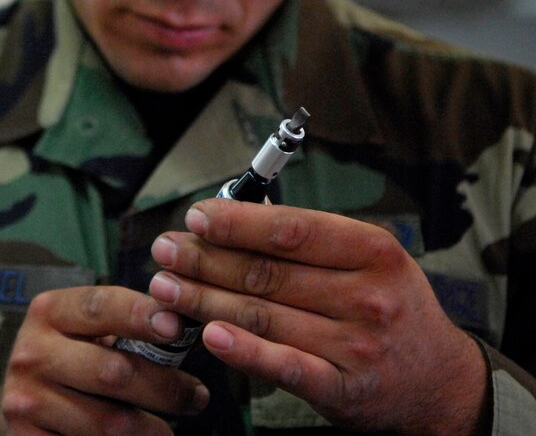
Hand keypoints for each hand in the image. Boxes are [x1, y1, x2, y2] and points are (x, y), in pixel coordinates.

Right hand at [0, 286, 209, 434]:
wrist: (19, 401)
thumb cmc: (72, 358)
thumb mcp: (86, 331)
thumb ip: (127, 324)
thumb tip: (190, 323)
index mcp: (50, 312)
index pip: (100, 306)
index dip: (140, 315)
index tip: (177, 328)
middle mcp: (32, 352)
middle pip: (113, 371)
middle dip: (165, 387)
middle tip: (197, 397)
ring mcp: (26, 400)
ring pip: (108, 422)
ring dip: (152, 430)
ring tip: (171, 430)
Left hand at [147, 199, 489, 435]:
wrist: (441, 380)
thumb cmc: (392, 308)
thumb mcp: (370, 259)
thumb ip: (311, 241)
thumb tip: (236, 219)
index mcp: (372, 250)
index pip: (291, 230)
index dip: (236, 223)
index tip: (196, 217)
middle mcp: (366, 295)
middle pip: (267, 273)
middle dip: (205, 259)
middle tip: (166, 250)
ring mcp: (356, 344)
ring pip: (263, 315)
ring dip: (204, 300)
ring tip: (165, 287)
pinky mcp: (343, 388)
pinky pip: (284, 366)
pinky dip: (243, 350)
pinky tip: (208, 336)